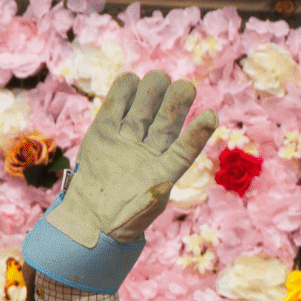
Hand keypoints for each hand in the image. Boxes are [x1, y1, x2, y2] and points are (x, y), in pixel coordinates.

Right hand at [45, 70, 217, 246]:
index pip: (185, 150)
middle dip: (175, 105)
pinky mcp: (104, 134)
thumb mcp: (136, 217)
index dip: (198, 135)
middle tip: (185, 87)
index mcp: (165, 172)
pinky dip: (120, 94)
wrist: (88, 218)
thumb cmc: (119, 222)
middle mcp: (150, 152)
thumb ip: (150, 200)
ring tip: (160, 78)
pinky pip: (114, 110)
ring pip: (142, 111)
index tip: (212, 117)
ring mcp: (127, 140)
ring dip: (151, 93)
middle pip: (166, 124)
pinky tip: (130, 79)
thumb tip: (164, 183)